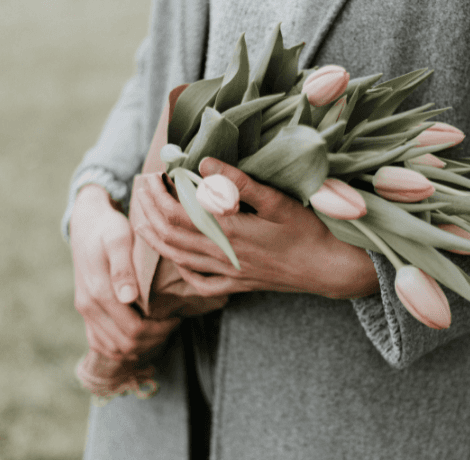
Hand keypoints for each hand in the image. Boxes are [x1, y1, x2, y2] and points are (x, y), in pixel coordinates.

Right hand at [70, 185, 180, 360]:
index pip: (133, 330)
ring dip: (140, 346)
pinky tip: (144, 332)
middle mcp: (88, 306)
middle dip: (154, 340)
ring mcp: (86, 312)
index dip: (159, 330)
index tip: (176, 316)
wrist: (87, 224)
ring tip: (161, 327)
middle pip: (125, 345)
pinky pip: (102, 344)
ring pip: (114, 349)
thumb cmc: (109, 228)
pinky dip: (124, 346)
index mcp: (98, 291)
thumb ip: (123, 268)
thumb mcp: (119, 239)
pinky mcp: (87, 312)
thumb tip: (127, 298)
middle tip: (173, 322)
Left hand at [133, 158, 379, 299]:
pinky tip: (175, 257)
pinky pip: (199, 282)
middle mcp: (223, 256)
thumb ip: (240, 182)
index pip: (178, 214)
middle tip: (141, 190)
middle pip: (170, 236)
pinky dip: (181, 270)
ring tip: (143, 218)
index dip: (158, 196)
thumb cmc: (307, 230)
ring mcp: (228, 274)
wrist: (328, 268)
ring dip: (155, 238)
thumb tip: (204, 163)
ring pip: (178, 258)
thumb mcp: (278, 201)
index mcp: (231, 232)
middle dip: (149, 212)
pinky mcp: (237, 285)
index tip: (152, 176)